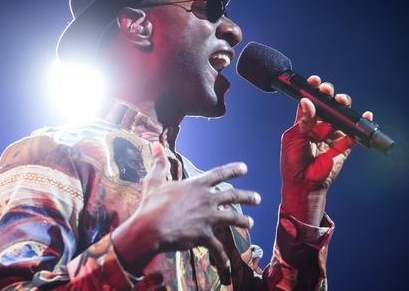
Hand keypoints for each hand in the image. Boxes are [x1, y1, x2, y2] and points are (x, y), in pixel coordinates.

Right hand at [112, 142, 260, 276]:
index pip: (219, 174)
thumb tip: (155, 144)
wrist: (150, 227)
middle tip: (258, 198)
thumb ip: (159, 162)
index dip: (233, 170)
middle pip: (233, 196)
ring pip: (233, 218)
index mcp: (196, 185)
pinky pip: (218, 248)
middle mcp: (206, 199)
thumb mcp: (155, 180)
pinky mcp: (205, 236)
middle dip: (247, 197)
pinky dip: (223, 257)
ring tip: (250, 223)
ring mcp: (208, 218)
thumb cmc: (151, 204)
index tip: (244, 168)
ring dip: (243, 221)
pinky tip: (228, 265)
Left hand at [280, 75, 372, 225]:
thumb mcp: (294, 138)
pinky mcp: (343, 146)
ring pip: (341, 116)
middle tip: (329, 91)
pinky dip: (360, 124)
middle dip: (329, 96)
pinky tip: (365, 114)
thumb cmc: (292, 162)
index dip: (313, 90)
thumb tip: (308, 101)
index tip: (316, 81)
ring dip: (343, 107)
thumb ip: (303, 121)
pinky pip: (354, 133)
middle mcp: (318, 127)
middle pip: (327, 106)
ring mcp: (331, 136)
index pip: (309, 102)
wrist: (302, 184)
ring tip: (342, 101)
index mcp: (303, 123)